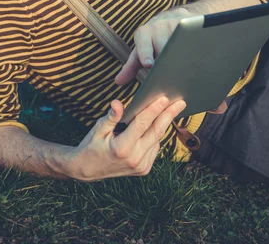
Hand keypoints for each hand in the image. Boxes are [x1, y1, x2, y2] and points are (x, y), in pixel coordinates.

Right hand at [69, 96, 185, 181]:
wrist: (88, 170)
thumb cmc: (92, 145)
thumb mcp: (98, 129)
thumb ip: (111, 117)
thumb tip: (117, 103)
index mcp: (122, 148)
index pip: (142, 124)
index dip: (154, 110)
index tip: (164, 98)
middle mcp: (135, 159)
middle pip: (156, 132)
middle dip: (169, 115)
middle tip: (180, 102)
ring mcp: (141, 166)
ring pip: (157, 140)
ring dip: (165, 124)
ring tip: (172, 108)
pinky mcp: (144, 169)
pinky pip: (155, 147)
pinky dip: (157, 134)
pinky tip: (159, 123)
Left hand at [115, 7, 189, 85]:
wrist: (174, 18)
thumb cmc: (154, 40)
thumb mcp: (141, 50)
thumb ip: (130, 66)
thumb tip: (118, 81)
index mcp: (144, 33)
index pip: (143, 44)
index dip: (145, 54)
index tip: (148, 64)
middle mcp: (157, 26)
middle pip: (161, 48)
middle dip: (165, 61)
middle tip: (168, 74)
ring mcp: (174, 24)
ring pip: (177, 45)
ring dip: (179, 57)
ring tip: (183, 69)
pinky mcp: (189, 24)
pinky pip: (190, 39)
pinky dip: (191, 50)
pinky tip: (195, 59)